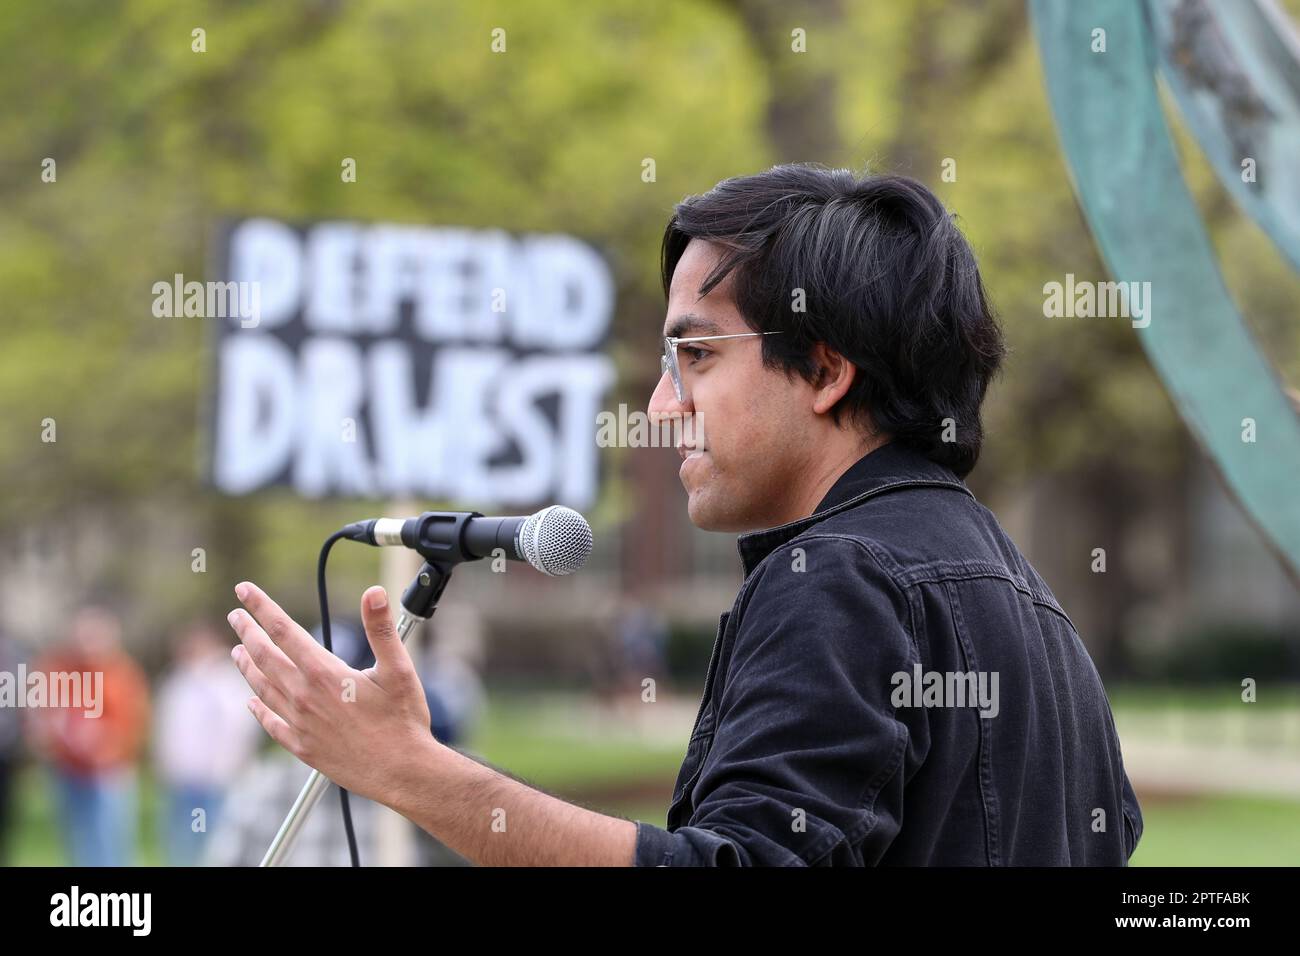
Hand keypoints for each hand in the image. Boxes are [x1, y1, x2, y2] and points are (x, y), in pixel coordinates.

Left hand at [226, 581, 437, 804]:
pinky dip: (257, 709)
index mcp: (324, 672)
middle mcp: (304, 696)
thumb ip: (381, 630)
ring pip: (262, 687)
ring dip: (246, 666)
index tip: (244, 590)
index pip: (282, 629)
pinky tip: (252, 702)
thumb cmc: (404, 720)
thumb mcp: (399, 669)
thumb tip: (375, 593)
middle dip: (247, 631)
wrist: (401, 771)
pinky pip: (270, 723)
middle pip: (264, 656)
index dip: (261, 607)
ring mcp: (299, 723)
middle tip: (234, 616)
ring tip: (236, 652)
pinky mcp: (302, 747)